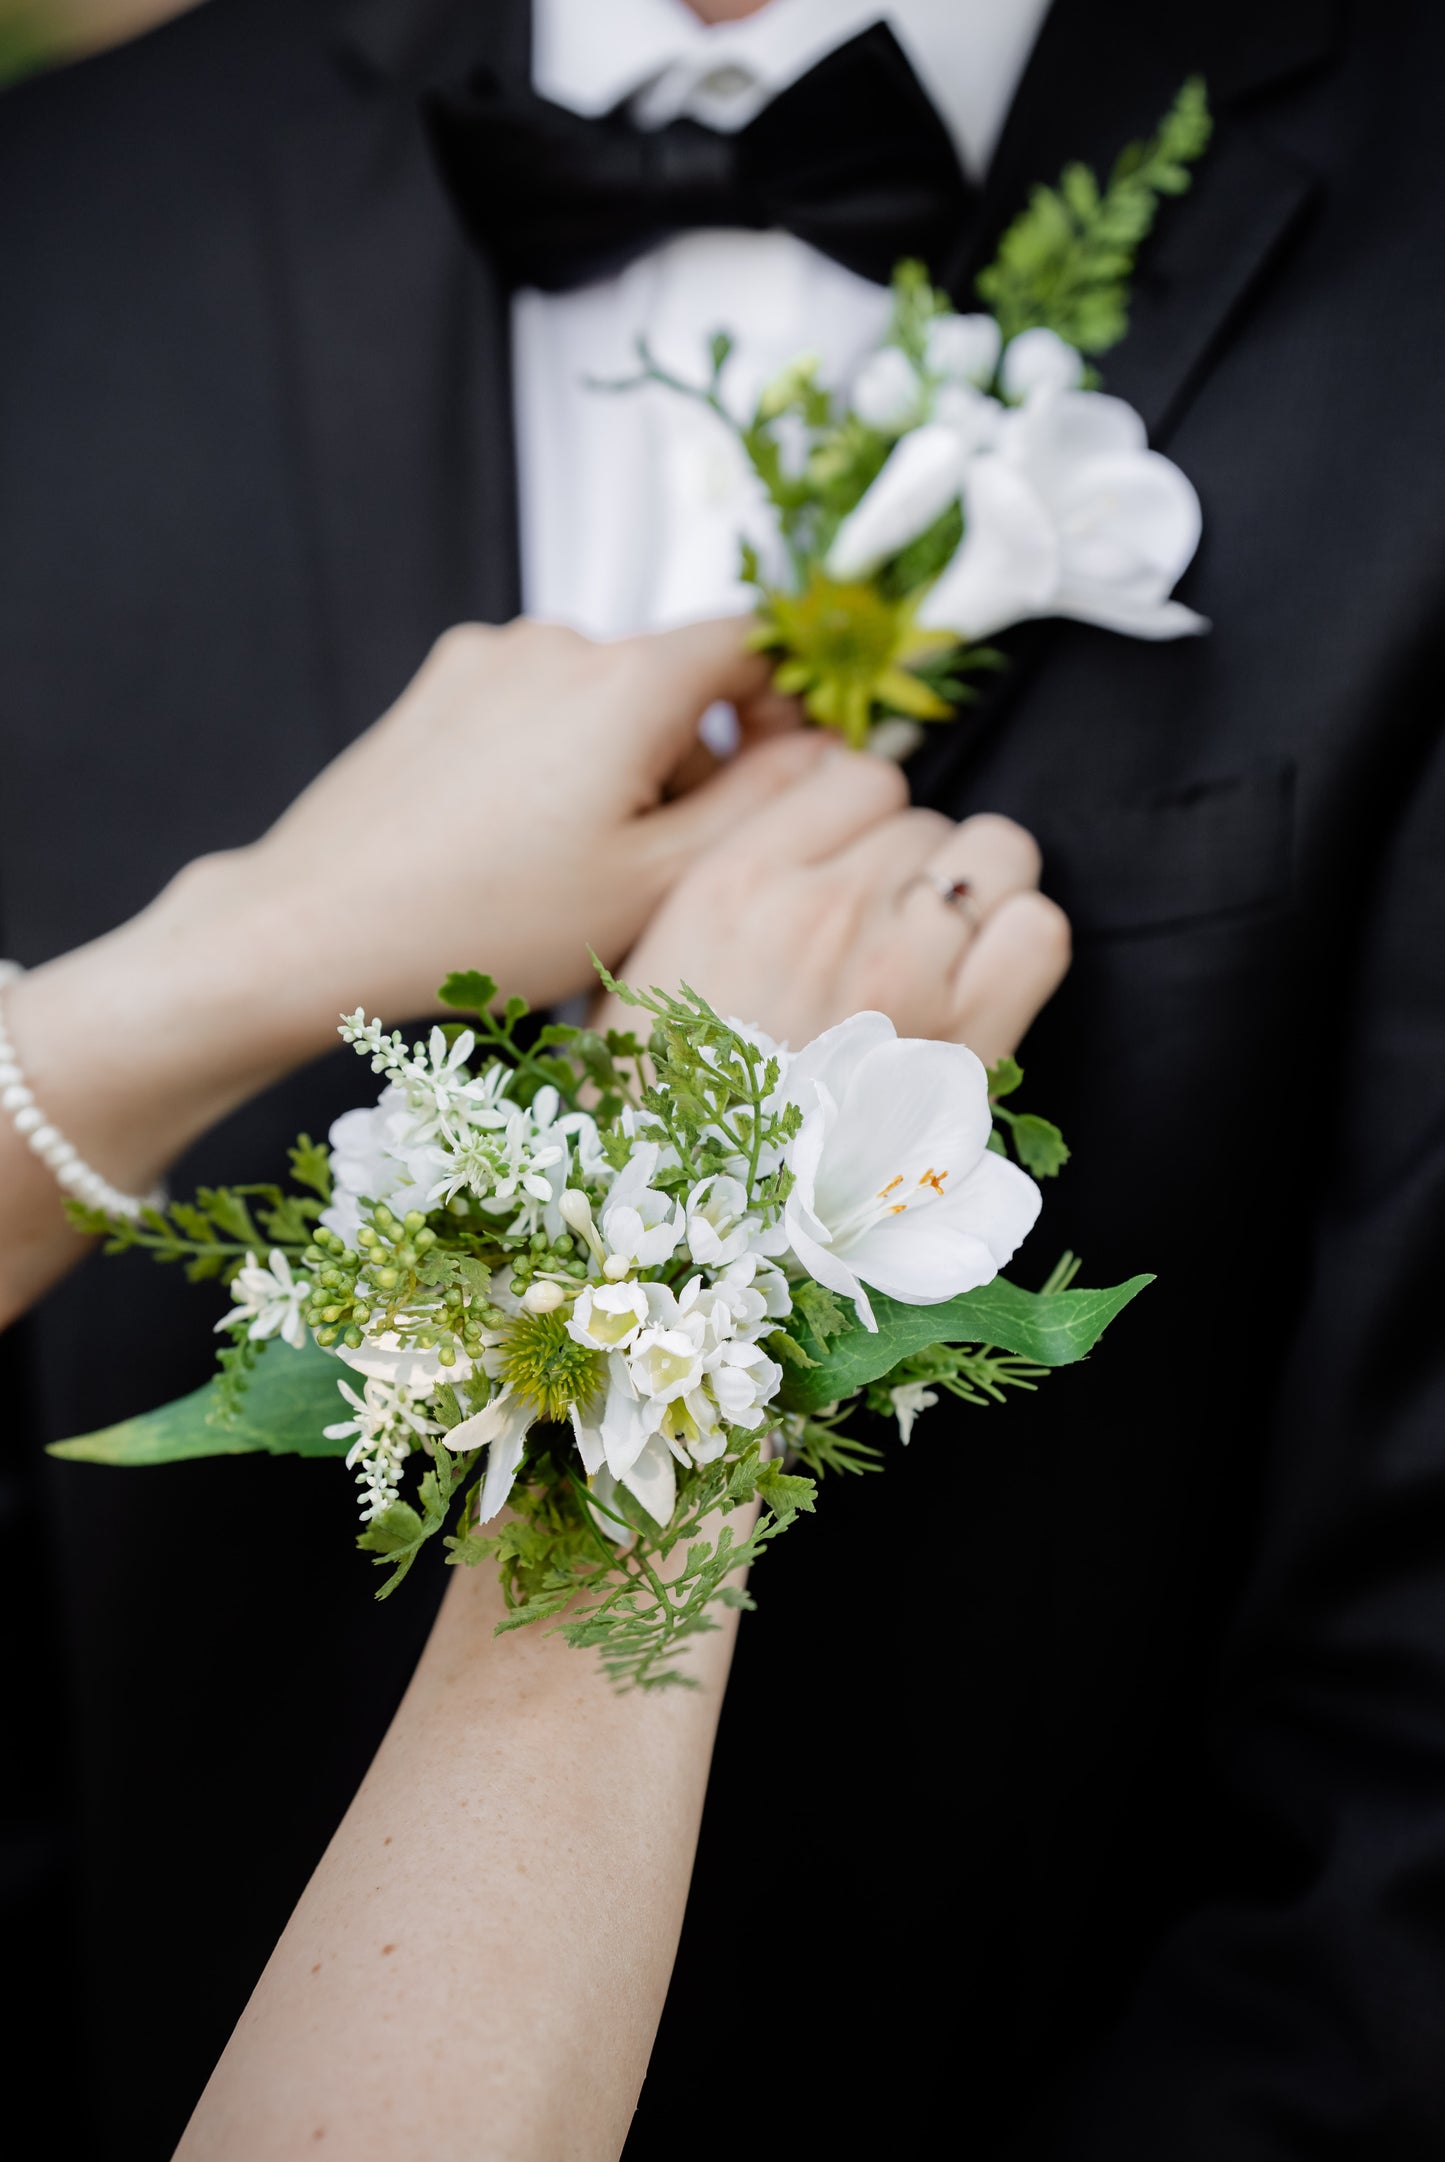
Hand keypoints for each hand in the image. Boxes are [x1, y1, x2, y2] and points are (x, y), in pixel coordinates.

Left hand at [0, 617, 813, 1323]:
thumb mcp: (657, 881)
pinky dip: (557, 763)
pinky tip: (523, 847)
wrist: (318, 926)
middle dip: (697, 759)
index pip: (753, 640)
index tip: (790, 769)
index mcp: (626, 680)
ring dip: (625, 767)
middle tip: (674, 867)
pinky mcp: (436, 688)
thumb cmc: (486, 922)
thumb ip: (765, 804)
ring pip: (603, 700)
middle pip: (674, 679)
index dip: (791, 699)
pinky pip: (534, 709)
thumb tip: (834, 749)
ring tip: (585, 873)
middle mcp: (556, 643)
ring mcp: (487, 660)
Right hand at [597, 748, 1069, 1064]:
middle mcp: (823, 907)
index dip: (868, 820)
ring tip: (941, 953)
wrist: (700, 1210)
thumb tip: (831, 788)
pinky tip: (983, 977)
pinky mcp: (965, 1036)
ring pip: (993, 854)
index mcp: (738, 878)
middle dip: (914, 870)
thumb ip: (746, 857)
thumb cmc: (675, 1087)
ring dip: (976, 896)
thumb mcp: (666, 944)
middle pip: (925, 821)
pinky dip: (1021, 939)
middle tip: (888, 933)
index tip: (857, 868)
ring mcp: (901, 968)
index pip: (858, 775)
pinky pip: (1037, 929)